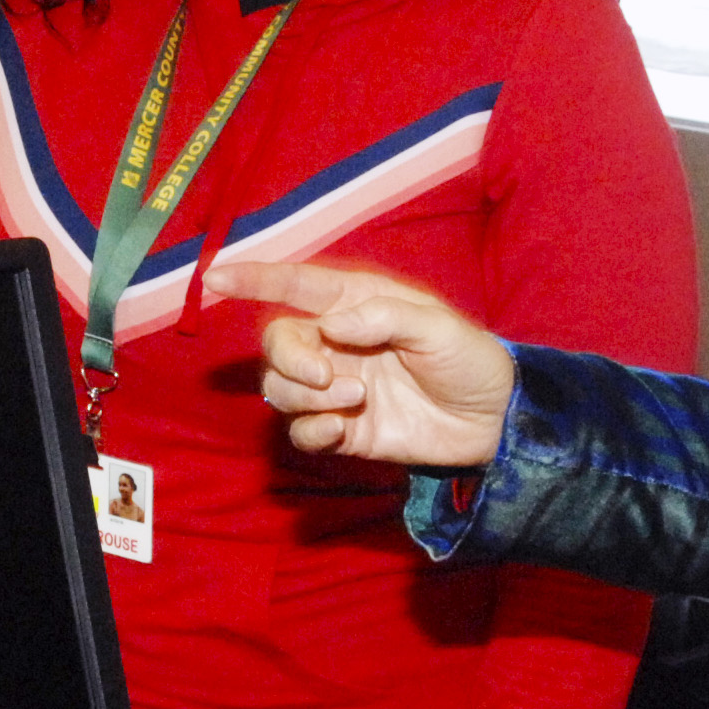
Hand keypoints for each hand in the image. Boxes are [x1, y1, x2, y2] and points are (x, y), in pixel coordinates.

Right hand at [204, 262, 516, 467]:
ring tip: (355, 399)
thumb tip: (327, 324)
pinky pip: (300, 431)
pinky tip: (340, 430)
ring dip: (305, 396)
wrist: (493, 420)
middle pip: (277, 342)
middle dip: (288, 359)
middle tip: (325, 376)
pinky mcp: (342, 430)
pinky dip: (311, 431)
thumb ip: (380, 317)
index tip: (215, 277)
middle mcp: (336, 343)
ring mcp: (335, 388)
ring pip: (280, 388)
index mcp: (355, 303)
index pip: (294, 285)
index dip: (253, 279)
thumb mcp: (436, 326)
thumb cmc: (469, 359)